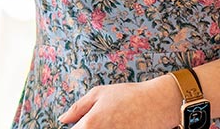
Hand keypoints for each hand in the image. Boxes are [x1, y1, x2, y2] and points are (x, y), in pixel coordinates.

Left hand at [58, 78, 178, 127]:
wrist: (156, 104)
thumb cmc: (127, 95)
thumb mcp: (99, 93)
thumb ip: (78, 108)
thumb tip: (63, 119)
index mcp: (90, 124)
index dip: (74, 128)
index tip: (78, 124)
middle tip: (96, 122)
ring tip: (107, 122)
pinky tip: (116, 125)